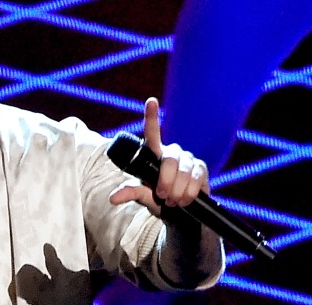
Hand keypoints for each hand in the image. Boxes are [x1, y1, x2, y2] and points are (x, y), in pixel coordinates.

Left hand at [108, 98, 208, 216]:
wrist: (178, 213)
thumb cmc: (156, 198)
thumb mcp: (142, 195)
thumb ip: (131, 192)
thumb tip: (112, 198)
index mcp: (154, 153)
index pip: (153, 132)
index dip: (152, 116)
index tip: (151, 101)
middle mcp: (172, 152)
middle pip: (169, 160)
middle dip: (166, 181)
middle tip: (162, 196)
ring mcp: (188, 159)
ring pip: (184, 171)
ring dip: (177, 190)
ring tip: (172, 201)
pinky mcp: (201, 169)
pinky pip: (197, 178)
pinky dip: (189, 192)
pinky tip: (185, 200)